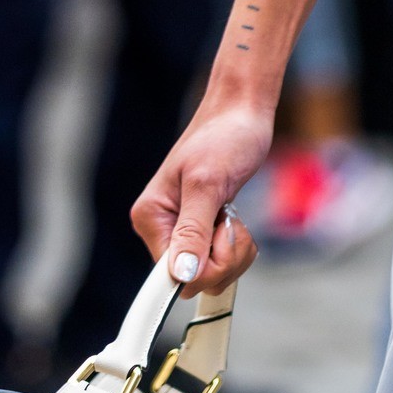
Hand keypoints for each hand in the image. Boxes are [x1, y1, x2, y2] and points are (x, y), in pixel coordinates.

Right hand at [131, 97, 271, 296]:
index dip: (202, 269)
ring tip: (233, 214)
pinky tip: (234, 219)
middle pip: (195, 279)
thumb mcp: (208, 184)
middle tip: (230, 219)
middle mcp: (161, 229)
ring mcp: (183, 232)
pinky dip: (236, 245)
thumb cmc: (224, 137)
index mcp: (150, 218)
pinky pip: (221, 261)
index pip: (170, 275)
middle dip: (224, 256)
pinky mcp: (203, 232)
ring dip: (234, 250)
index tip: (222, 237)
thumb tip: (180, 275)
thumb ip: (193, 231)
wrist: (242, 113)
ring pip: (212, 273)